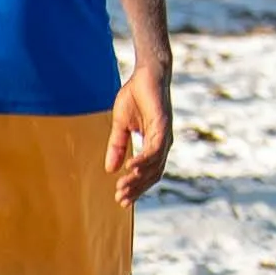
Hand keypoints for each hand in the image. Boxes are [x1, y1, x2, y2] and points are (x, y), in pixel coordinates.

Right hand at [106, 71, 172, 201]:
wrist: (147, 74)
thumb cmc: (136, 96)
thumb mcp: (121, 125)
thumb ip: (117, 146)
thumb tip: (110, 169)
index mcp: (154, 144)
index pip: (148, 173)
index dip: (136, 187)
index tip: (121, 200)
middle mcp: (162, 143)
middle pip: (152, 174)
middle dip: (136, 188)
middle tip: (121, 199)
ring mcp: (164, 135)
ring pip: (154, 165)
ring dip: (138, 178)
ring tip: (122, 188)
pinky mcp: (163, 125)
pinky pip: (154, 148)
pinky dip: (143, 160)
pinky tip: (129, 167)